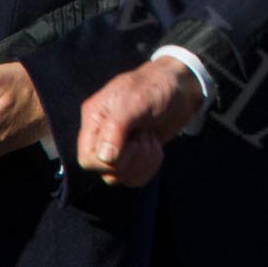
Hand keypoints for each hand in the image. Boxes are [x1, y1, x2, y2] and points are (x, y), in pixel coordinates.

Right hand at [76, 57, 203, 186]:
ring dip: (143, 161)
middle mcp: (101, 135)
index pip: (87, 158)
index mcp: (95, 118)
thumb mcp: (137, 101)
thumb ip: (116, 128)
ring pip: (119, 177)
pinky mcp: (133, 156)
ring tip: (150, 137)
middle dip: (133, 158)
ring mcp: (117, 147)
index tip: (133, 141)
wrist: (180, 89)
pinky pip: (134, 179)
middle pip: (105, 171)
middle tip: (145, 134)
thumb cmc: (157, 87)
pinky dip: (149, 167)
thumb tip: (104, 157)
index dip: (112, 160)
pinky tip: (155, 147)